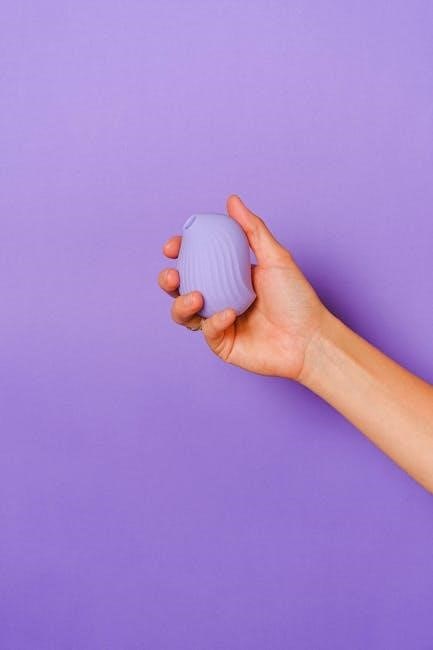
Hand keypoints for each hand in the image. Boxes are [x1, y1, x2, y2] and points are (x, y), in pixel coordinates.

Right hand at [158, 195, 326, 379]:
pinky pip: (207, 331)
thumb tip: (232, 200)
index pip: (196, 262)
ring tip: (196, 297)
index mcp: (229, 277)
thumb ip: (252, 229)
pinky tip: (229, 315)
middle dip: (168, 281)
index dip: (180, 253)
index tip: (173, 246)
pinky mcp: (222, 345)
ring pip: (184, 314)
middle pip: (182, 289)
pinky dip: (213, 321)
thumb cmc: (297, 299)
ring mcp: (219, 323)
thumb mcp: (275, 258)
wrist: (309, 338)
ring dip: (181, 304)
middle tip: (173, 276)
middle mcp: (220, 299)